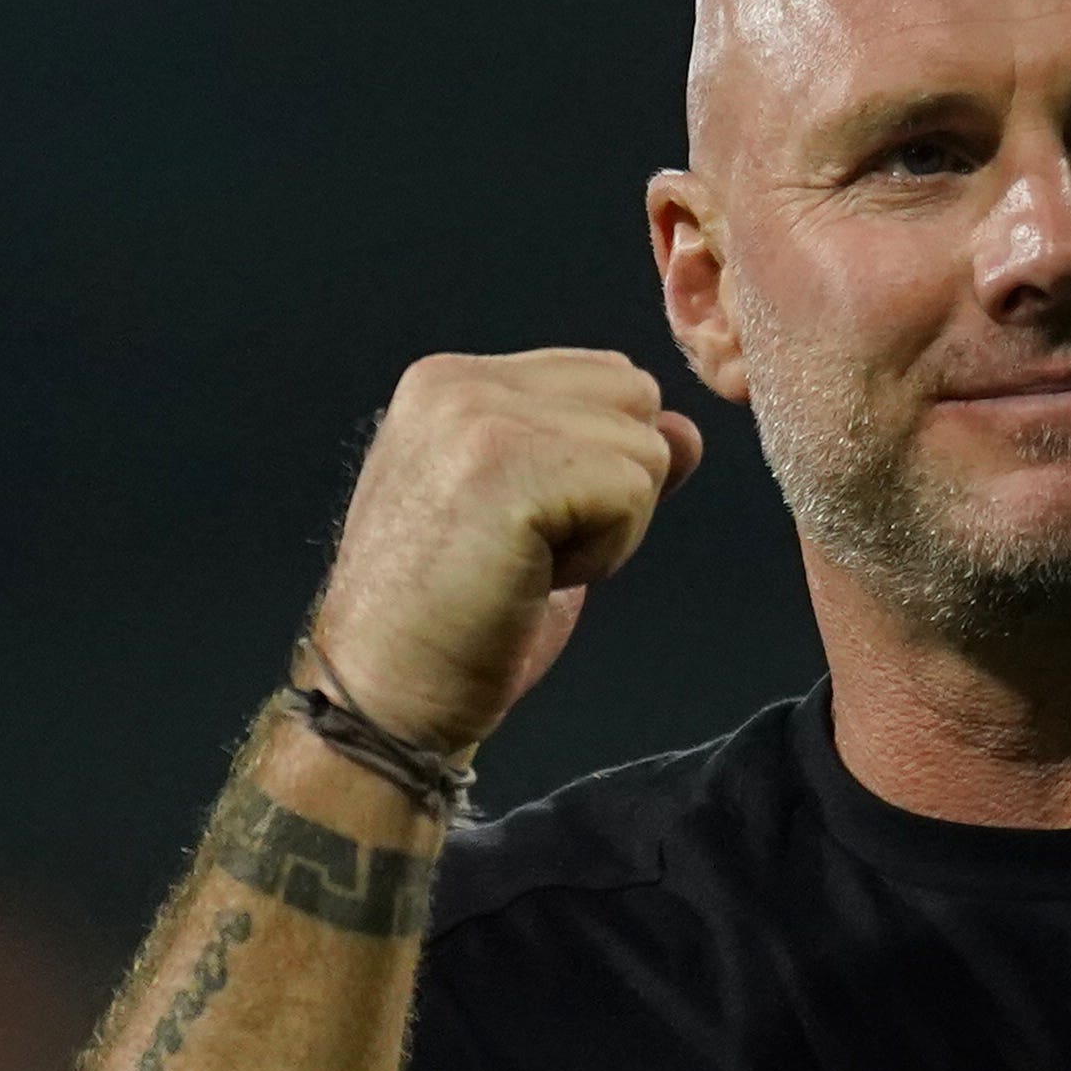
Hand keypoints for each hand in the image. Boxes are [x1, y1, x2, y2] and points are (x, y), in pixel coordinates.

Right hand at [309, 350, 706, 756]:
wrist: (385, 697)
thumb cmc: (453, 622)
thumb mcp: (535, 514)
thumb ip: (602, 454)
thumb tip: (685, 432)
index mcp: (451, 381)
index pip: (606, 374)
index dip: (601, 462)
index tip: (528, 524)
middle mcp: (458, 384)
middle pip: (636, 397)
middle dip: (615, 484)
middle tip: (533, 548)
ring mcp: (479, 419)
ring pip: (645, 449)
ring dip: (612, 528)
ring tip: (527, 565)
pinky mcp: (509, 467)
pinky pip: (632, 493)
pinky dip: (607, 554)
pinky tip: (534, 579)